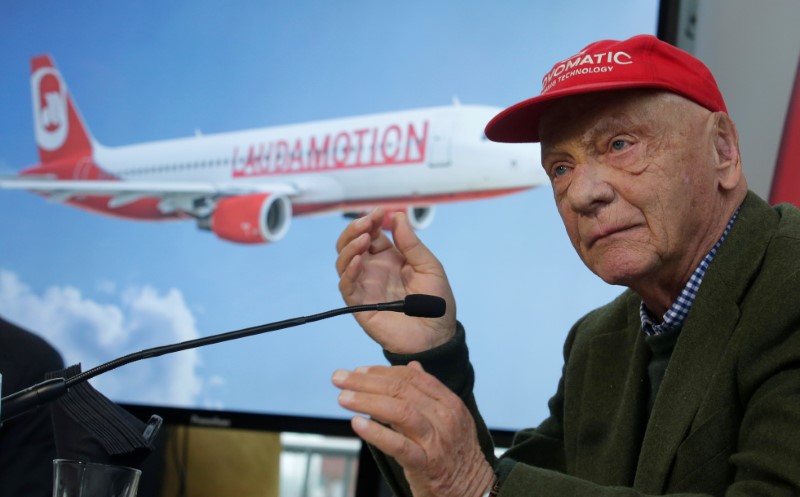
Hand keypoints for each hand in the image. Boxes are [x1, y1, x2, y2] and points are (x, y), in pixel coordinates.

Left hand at [333, 362, 495, 496]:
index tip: (358, 370)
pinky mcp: (427, 464)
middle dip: (366, 382)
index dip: (381, 371)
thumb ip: (430, 393)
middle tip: (339, 378)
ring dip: (367, 401)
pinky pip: (398, 445)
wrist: (474, 491)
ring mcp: (436, 441)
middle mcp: (444, 418)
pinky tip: (357, 423)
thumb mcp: (450, 418)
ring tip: (343, 398)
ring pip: (399, 411)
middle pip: (401, 390)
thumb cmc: (455, 455)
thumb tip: (413, 367)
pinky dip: (376, 433)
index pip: (411, 378)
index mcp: (449, 403)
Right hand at [335, 208, 455, 352]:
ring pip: (343, 262)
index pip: (370, 234)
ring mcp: (365, 287)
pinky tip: (359, 260)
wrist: (437, 336)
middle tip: (366, 223)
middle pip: (351, 245)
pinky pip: (346, 286)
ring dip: (349, 247)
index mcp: (389, 258)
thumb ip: (411, 243)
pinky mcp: (360, 305)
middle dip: (354, 230)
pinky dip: (349, 271)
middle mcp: (373, 270)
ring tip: (363, 239)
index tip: (379, 212)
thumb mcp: (429, 266)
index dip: (371, 221)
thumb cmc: (437, 302)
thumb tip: (397, 215)